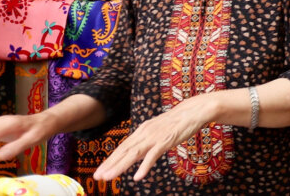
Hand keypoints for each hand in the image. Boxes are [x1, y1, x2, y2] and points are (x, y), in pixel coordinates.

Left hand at [93, 94, 219, 181]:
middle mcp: (144, 133)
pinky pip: (153, 155)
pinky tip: (137, 176)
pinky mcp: (165, 141)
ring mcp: (154, 137)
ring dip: (120, 166)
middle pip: (124, 151)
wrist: (192, 111)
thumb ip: (145, 141)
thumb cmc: (175, 122)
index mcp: (142, 131)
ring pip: (133, 154)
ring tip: (109, 177)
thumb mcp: (156, 130)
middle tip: (97, 177)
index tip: (100, 172)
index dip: (110, 160)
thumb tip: (135, 152)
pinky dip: (144, 166)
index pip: (122, 147)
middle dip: (109, 165)